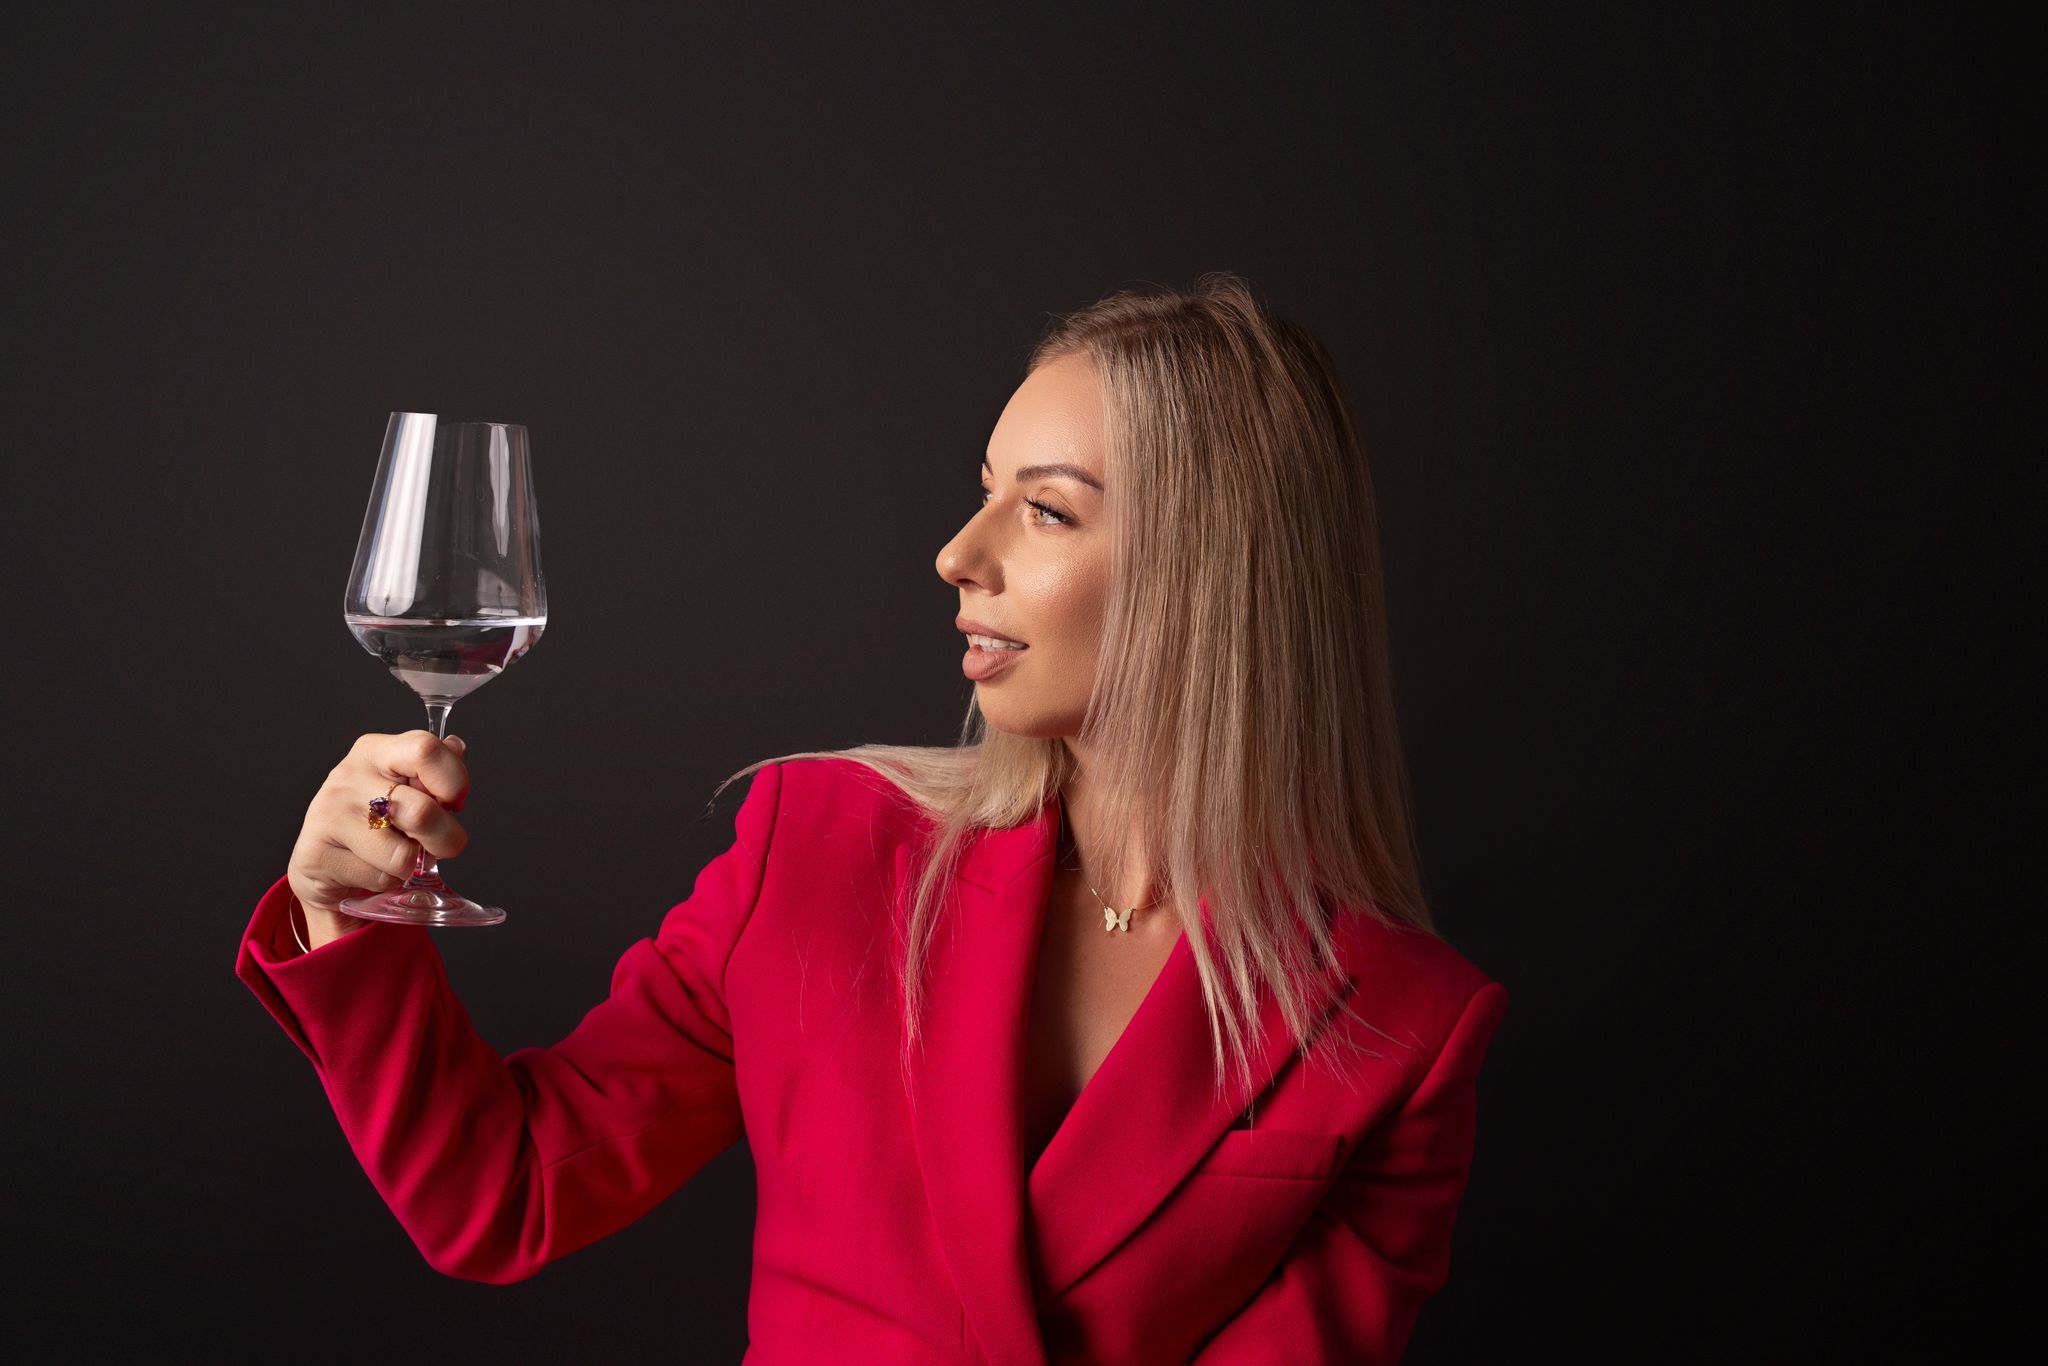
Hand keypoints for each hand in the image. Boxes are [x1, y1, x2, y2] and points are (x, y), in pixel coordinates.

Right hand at [286, 731, 471, 949]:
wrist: (324, 861)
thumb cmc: (376, 818)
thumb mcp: (408, 786)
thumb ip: (436, 770)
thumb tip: (455, 747)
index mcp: (375, 751)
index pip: (426, 750)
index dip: (454, 782)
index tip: (454, 803)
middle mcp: (347, 776)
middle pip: (422, 812)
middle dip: (446, 839)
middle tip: (439, 843)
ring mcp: (328, 814)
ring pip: (402, 855)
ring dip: (411, 865)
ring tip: (394, 854)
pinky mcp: (315, 855)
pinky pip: (380, 878)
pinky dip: (386, 882)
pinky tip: (369, 867)